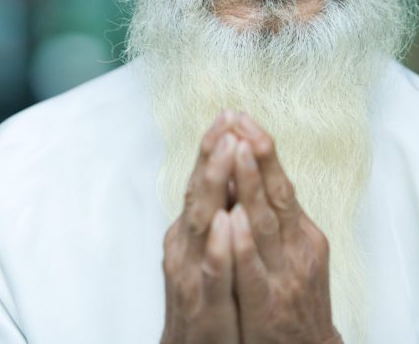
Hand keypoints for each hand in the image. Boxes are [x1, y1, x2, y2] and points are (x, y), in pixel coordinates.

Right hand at [160, 111, 240, 343]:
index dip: (214, 146)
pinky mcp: (202, 305)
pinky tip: (224, 223)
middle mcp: (186, 246)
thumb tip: (231, 170)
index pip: (204, 180)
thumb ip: (217, 211)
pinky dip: (216, 246)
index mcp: (191, 230)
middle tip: (226, 122)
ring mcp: (191, 274)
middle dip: (213, 155)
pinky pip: (211, 272)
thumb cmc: (208, 300)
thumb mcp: (209, 249)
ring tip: (227, 151)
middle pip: (199, 192)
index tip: (229, 113)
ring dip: (215, 184)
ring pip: (202, 223)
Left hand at [230, 114, 342, 343]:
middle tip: (240, 121)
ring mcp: (283, 277)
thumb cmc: (294, 301)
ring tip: (237, 150)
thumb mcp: (292, 253)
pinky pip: (252, 272)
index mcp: (301, 234)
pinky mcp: (268, 306)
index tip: (243, 117)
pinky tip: (232, 219)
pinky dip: (242, 244)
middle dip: (256, 155)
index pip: (281, 183)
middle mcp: (296, 249)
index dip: (262, 149)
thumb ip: (274, 217)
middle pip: (276, 194)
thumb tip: (247, 172)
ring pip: (264, 224)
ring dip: (250, 185)